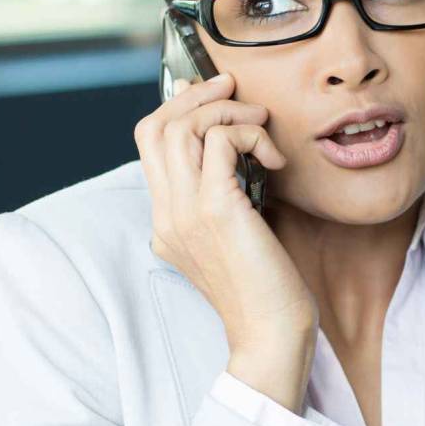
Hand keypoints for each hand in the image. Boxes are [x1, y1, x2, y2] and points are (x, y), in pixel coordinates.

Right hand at [133, 73, 315, 410]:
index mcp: (166, 220)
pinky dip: (249, 133)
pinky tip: (274, 158)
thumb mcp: (237, 238)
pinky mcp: (216, 210)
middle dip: (197, 95)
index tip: (216, 95)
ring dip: (227, 110)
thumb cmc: (267, 291)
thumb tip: (242, 156)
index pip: (150, 143)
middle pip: (155, 126)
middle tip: (235, 88)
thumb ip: (227, 200)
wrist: (271, 336)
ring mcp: (185, 212)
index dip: (178, 108)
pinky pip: (221, 140)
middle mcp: (167, 213)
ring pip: (182, 126)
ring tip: (262, 124)